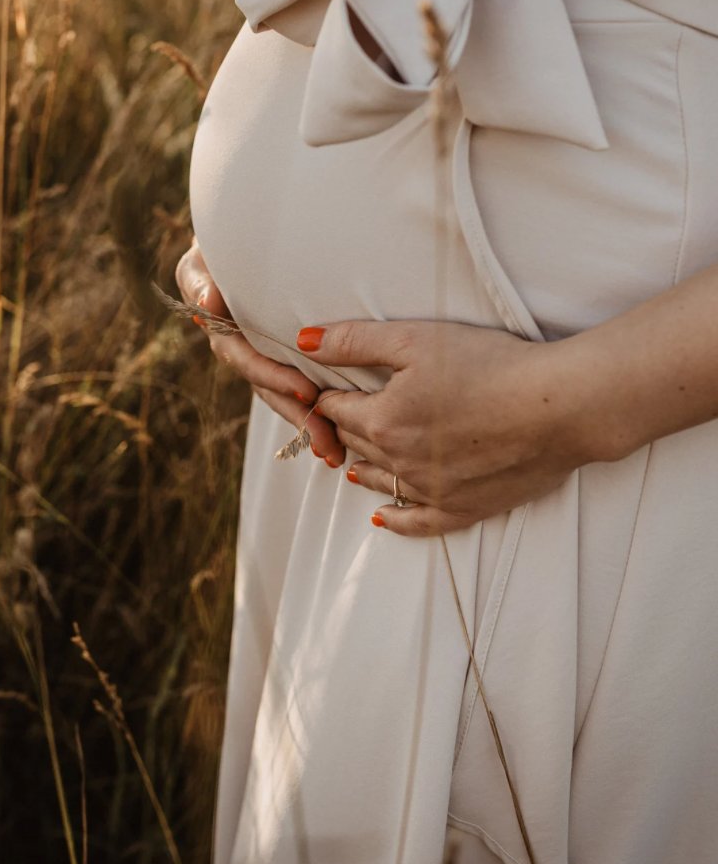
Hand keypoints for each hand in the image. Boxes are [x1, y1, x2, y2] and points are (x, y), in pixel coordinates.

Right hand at [175, 239, 344, 464]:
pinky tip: (344, 433)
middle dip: (299, 417)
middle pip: (270, 390)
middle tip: (328, 441)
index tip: (305, 391)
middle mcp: (240, 347)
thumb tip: (207, 303)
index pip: (246, 359)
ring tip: (336, 451)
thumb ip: (200, 277)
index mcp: (220, 327)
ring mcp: (264, 354)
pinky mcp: (288, 355)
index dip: (274, 377)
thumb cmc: (229, 238)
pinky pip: (303, 385)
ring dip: (310, 424)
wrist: (249, 235)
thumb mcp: (206, 255)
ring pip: (286, 395)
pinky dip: (321, 408)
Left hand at [300, 319, 594, 535]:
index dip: (328, 395)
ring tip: (350, 459)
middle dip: (344, 427)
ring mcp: (429, 490)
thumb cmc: (491, 365)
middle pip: (354, 443)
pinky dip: (395, 519)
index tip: (327, 388)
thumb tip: (302, 341)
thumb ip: (353, 341)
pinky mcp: (462, 509)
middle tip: (340, 417)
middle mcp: (398, 462)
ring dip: (362, 465)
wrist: (560, 406)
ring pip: (378, 480)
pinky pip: (417, 523)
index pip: (334, 410)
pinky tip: (381, 517)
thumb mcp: (415, 340)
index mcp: (381, 420)